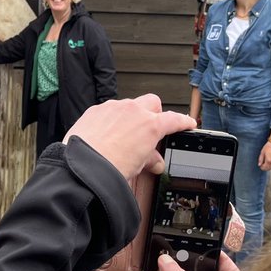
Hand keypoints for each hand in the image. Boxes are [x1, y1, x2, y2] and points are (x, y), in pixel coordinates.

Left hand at [63, 94, 195, 180]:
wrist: (83, 167)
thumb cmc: (109, 167)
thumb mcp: (138, 166)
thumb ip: (149, 159)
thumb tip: (154, 162)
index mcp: (150, 125)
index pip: (174, 120)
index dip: (183, 122)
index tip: (187, 124)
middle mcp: (132, 111)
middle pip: (152, 102)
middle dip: (154, 113)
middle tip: (150, 130)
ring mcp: (112, 108)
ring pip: (128, 105)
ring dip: (130, 117)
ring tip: (124, 137)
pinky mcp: (95, 110)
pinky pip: (108, 110)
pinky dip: (111, 120)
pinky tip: (106, 135)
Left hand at [258, 140, 270, 170]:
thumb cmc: (268, 147)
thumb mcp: (262, 152)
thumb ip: (260, 159)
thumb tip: (259, 165)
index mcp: (268, 160)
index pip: (264, 168)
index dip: (261, 167)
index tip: (260, 165)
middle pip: (268, 168)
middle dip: (265, 167)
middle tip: (262, 165)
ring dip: (268, 166)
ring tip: (265, 163)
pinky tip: (269, 161)